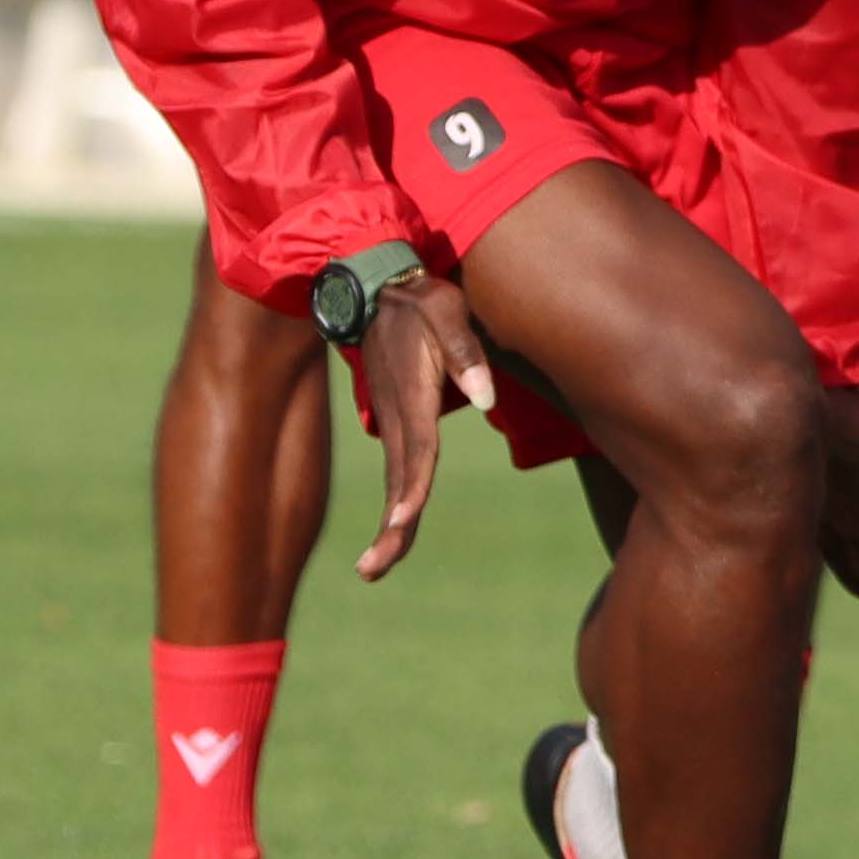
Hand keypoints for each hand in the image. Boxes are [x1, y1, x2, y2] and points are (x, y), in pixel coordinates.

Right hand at [350, 272, 499, 581]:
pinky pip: (400, 469)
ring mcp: (394, 421)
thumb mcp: (446, 312)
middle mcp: (399, 417)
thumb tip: (485, 396)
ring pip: (397, 481)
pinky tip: (395, 530)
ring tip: (374, 569)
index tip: (401, 524)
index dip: (411, 490)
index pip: (417, 452)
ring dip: (389, 525)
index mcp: (413, 398)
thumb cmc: (421, 299)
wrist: (377, 288)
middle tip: (373, 570)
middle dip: (389, 528)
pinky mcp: (397, 420)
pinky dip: (397, 502)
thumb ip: (465, 352)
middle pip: (399, 481)